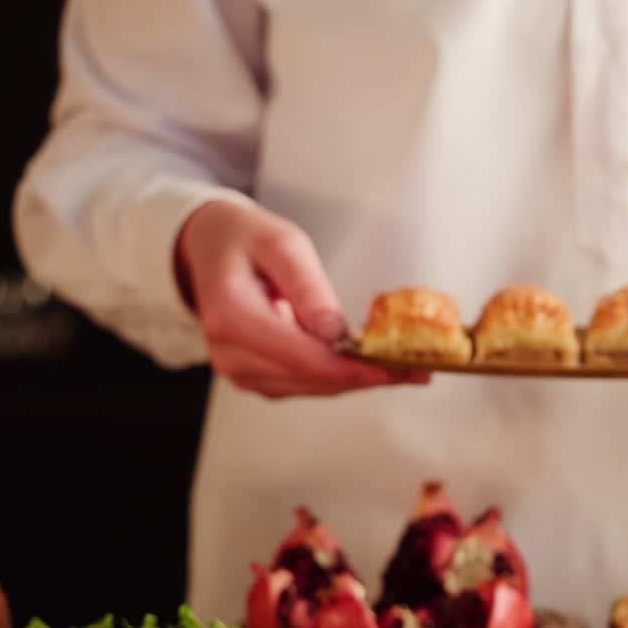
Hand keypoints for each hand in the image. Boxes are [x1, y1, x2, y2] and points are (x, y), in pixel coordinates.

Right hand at [175, 198, 427, 398]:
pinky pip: (303, 384)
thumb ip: (308, 287)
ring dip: (358, 380)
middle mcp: (230, 352)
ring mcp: (239, 369)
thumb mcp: (281, 243)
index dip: (354, 368)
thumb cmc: (245, 240)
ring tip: (405, 369)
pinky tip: (370, 366)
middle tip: (418, 369)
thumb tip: (334, 332)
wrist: (210, 248)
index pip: (303, 357)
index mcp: (232, 316)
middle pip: (312, 378)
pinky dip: (339, 377)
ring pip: (311, 387)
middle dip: (368, 376)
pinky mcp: (253, 375)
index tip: (397, 367)